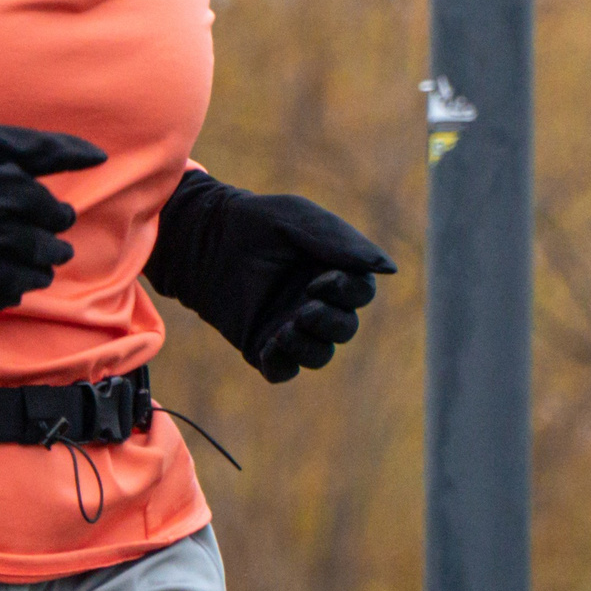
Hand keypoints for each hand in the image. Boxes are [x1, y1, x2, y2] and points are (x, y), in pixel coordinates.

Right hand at [0, 122, 106, 315]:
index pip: (55, 215)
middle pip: (47, 251)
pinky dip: (3, 292)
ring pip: (27, 282)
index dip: (55, 214)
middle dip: (50, 245)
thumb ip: (46, 148)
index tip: (45, 213)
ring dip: (32, 271)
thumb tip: (101, 156)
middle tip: (37, 240)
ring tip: (19, 258)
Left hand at [149, 172, 397, 381]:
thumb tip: (389, 270)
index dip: (348, 292)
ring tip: (286, 328)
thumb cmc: (253, 222)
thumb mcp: (297, 220)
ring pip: (318, 354)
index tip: (322, 279)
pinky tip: (271, 344)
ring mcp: (288, 326)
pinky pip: (281, 370)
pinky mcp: (260, 344)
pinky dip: (282, 363)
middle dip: (331, 322)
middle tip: (305, 307)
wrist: (201, 238)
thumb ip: (341, 241)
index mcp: (331, 271)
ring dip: (309, 345)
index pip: (360, 292)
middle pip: (344, 328)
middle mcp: (314, 302)